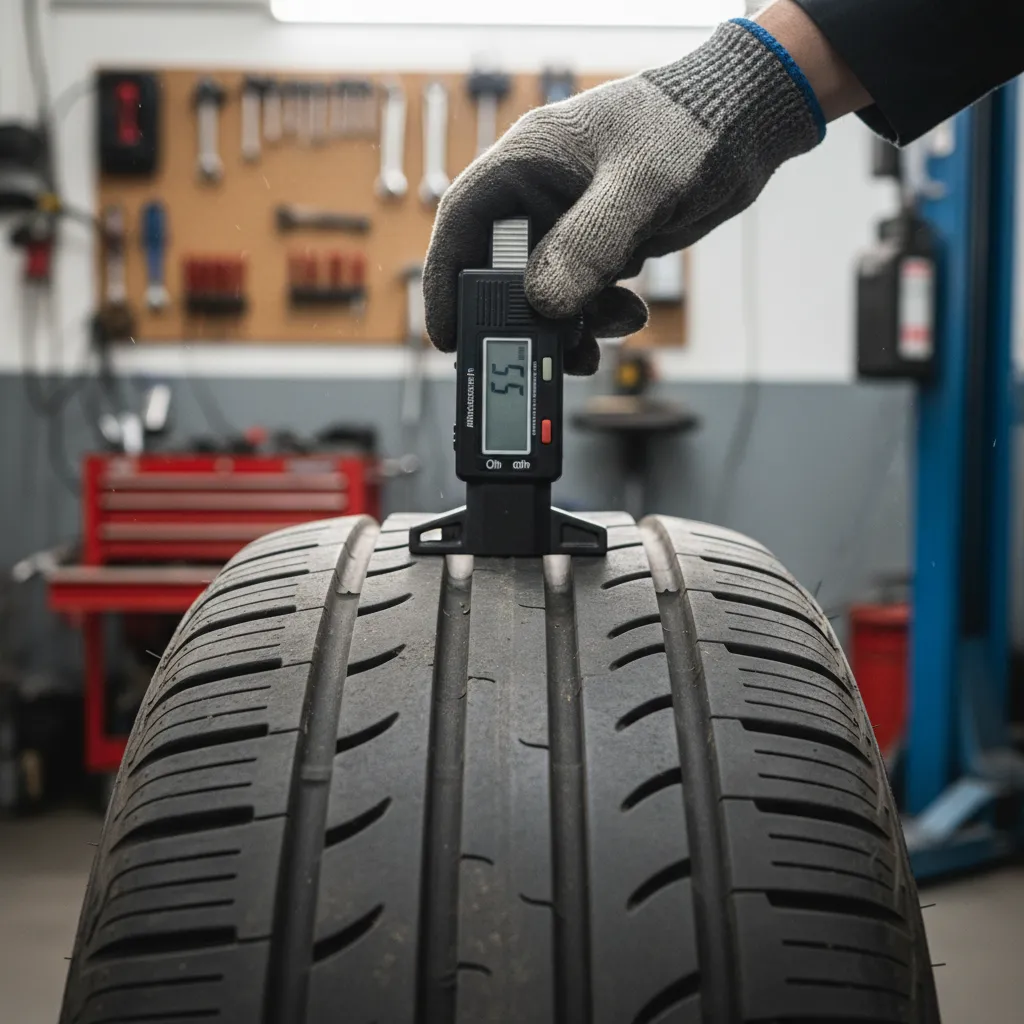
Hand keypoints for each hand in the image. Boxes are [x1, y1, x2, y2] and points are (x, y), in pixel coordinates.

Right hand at [424, 19, 824, 373]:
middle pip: (503, 270)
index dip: (447, 280)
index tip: (447, 334)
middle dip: (517, 318)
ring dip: (566, 327)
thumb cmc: (691, 127)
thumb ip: (590, 243)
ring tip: (591, 348)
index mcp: (528, 161)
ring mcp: (573, 222)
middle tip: (531, 357)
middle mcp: (542, 194)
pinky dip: (600, 316)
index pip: (463, 222)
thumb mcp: (641, 185)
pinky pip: (586, 294)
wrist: (747, 126)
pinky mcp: (605, 245)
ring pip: (547, 292)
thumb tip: (544, 303)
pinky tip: (630, 314)